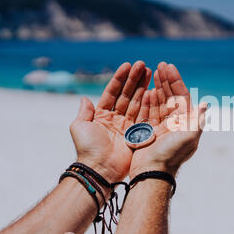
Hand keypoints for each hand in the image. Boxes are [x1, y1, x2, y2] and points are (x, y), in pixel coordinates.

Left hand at [70, 61, 151, 186]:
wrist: (100, 169)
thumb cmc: (88, 148)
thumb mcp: (79, 127)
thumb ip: (84, 112)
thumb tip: (84, 98)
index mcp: (101, 115)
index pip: (112, 92)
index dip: (119, 78)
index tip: (128, 65)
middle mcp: (115, 118)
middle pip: (126, 94)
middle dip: (134, 79)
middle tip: (144, 65)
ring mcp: (127, 125)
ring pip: (136, 101)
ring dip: (143, 86)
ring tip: (150, 72)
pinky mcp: (137, 133)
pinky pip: (143, 115)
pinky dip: (148, 103)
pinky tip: (153, 90)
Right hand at [129, 62, 206, 177]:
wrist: (153, 173)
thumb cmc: (172, 155)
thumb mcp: (189, 137)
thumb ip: (197, 120)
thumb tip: (207, 104)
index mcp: (185, 122)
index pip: (181, 96)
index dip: (176, 80)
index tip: (169, 67)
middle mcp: (175, 123)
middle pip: (170, 96)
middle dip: (166, 80)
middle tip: (160, 65)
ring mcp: (162, 127)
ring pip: (159, 102)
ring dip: (156, 87)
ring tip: (151, 72)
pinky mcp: (149, 132)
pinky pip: (148, 112)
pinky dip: (147, 101)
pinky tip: (145, 90)